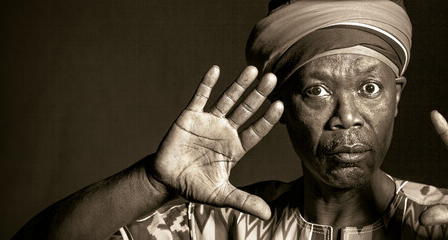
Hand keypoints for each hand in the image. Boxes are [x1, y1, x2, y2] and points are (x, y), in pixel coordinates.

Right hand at [149, 66, 282, 219]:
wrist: (166, 180)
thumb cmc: (196, 186)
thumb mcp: (221, 196)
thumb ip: (244, 201)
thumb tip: (267, 215)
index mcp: (236, 147)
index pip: (256, 130)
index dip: (267, 119)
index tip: (280, 105)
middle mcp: (226, 131)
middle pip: (246, 109)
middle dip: (259, 94)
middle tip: (273, 78)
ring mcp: (209, 121)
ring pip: (228, 99)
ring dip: (239, 85)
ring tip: (253, 69)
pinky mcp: (190, 116)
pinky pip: (200, 97)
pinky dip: (207, 83)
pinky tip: (216, 70)